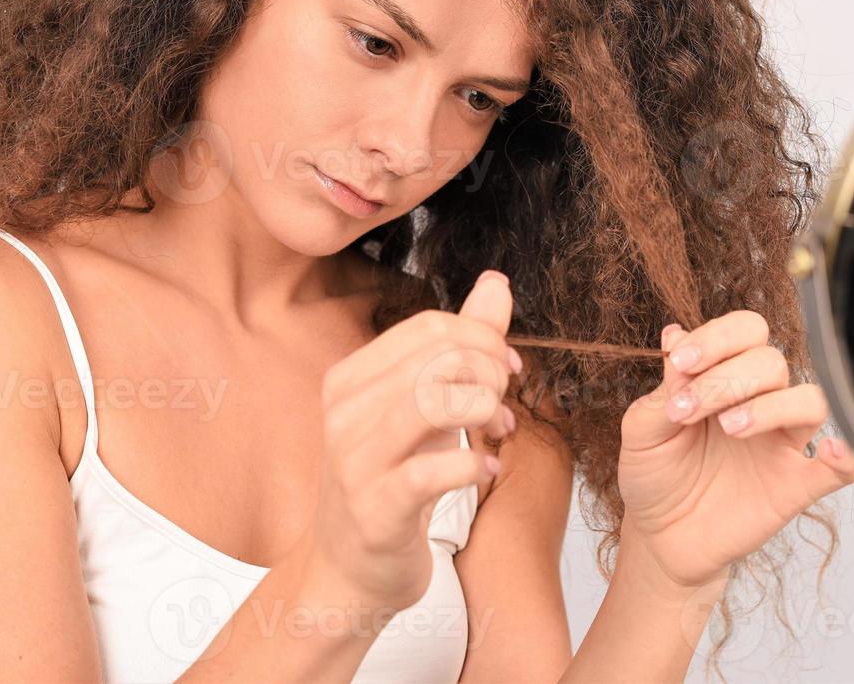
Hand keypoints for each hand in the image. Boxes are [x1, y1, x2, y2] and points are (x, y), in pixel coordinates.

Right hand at [305, 270, 520, 609]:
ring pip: (434, 402)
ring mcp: (354, 460)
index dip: (483, 339)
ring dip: (485, 410)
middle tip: (504, 403)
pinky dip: (472, 463)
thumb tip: (497, 282)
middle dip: (489, 373)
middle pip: (437, 359)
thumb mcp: (420, 406)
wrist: (350, 570)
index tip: (509, 367)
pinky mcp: (375, 508)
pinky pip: (433, 470)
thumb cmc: (390, 479)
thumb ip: (461, 345)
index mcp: (350, 378)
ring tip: (499, 429)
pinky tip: (482, 467)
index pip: (429, 327)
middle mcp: (344, 412)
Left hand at [617, 312, 853, 589]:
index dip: (718, 338)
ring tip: (729, 428)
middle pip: (773, 362)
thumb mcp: (643, 428)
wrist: (658, 536)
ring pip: (810, 401)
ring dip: (772, 406)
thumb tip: (676, 334)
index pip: (745, 331)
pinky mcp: (796, 486)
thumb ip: (666, 386)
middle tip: (687, 410)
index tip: (681, 362)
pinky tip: (829, 451)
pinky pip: (839, 469)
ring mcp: (781, 443)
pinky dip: (845, 456)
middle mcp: (759, 401)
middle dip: (727, 378)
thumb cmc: (653, 474)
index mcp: (724, 376)